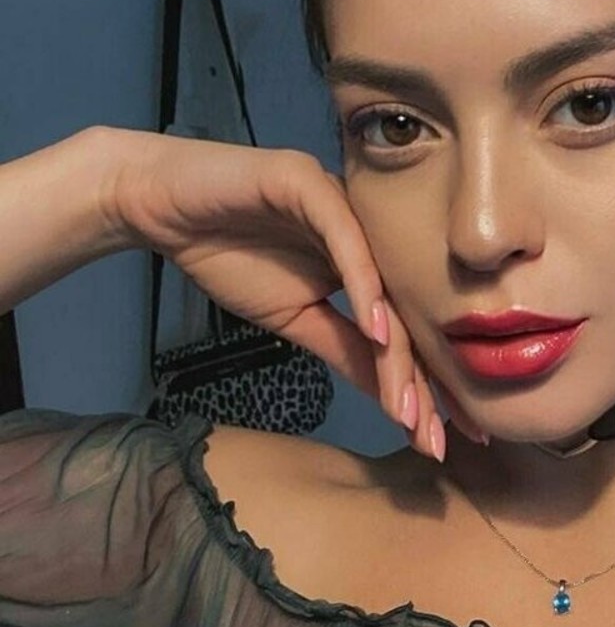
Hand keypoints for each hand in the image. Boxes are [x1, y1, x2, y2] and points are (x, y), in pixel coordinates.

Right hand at [99, 127, 484, 457]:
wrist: (162, 206)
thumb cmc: (228, 254)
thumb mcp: (296, 320)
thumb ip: (346, 350)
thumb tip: (395, 402)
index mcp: (372, 262)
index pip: (408, 331)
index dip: (427, 387)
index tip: (439, 441)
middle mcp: (371, 232)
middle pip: (409, 313)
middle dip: (425, 382)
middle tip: (437, 439)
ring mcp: (347, 205)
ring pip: (386, 285)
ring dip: (398, 351)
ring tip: (409, 408)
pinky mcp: (312, 184)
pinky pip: (348, 242)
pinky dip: (364, 287)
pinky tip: (378, 333)